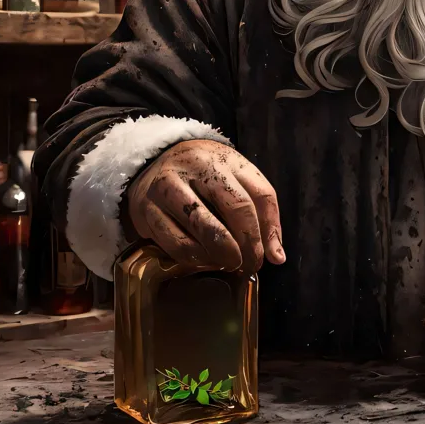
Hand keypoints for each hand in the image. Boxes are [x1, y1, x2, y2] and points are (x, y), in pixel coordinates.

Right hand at [127, 140, 285, 273]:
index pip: (260, 194)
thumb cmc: (204, 175)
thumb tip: (277, 256)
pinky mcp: (147, 209)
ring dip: (222, 253)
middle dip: (248, 243)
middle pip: (236, 207)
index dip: (269, 229)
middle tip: (250, 264)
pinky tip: (204, 261)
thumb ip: (260, 211)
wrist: (153, 161)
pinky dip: (195, 257)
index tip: (269, 255)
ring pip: (204, 225)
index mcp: (227, 159)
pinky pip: (175, 241)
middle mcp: (198, 167)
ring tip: (230, 264)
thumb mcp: (235, 179)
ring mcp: (170, 186)